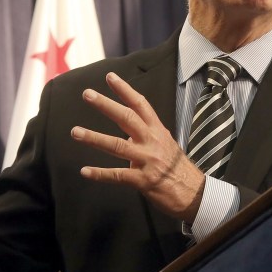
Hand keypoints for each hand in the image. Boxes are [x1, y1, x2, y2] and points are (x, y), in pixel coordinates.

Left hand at [71, 72, 204, 221]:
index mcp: (158, 131)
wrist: (195, 194)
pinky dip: (100, 174)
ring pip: (117, 146)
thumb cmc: (179, 169)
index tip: (110, 77)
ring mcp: (148, 161)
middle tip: (87, 94)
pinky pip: (118, 175)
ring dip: (94, 138)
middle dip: (106, 105)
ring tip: (75, 132)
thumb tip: (127, 135)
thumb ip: (147, 137)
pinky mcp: (143, 180)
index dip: (125, 90)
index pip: (141, 105)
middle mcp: (152, 142)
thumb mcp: (167, 145)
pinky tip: (85, 171)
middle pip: (127, 118)